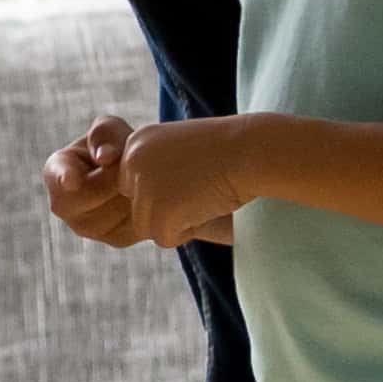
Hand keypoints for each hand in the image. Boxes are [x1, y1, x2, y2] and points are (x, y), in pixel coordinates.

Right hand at [41, 114, 142, 247]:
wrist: (136, 172)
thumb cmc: (115, 145)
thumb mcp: (109, 129)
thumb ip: (104, 134)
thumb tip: (106, 158)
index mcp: (55, 171)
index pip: (56, 175)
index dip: (65, 177)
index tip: (72, 181)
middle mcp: (63, 205)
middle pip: (91, 197)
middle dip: (115, 179)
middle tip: (131, 165)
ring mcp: (86, 227)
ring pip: (115, 213)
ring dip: (132, 194)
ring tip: (136, 179)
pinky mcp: (114, 239)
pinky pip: (134, 225)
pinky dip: (145, 210)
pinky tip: (145, 195)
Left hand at [93, 115, 257, 250]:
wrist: (250, 152)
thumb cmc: (226, 151)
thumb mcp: (181, 151)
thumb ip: (158, 170)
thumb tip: (149, 202)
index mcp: (137, 142)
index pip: (132, 185)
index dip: (162, 192)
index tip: (188, 182)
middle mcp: (132, 162)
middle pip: (138, 207)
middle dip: (166, 209)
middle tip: (197, 192)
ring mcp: (144, 187)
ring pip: (148, 225)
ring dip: (176, 221)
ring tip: (202, 199)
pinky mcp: (159, 212)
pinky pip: (164, 238)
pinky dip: (187, 232)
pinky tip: (205, 208)